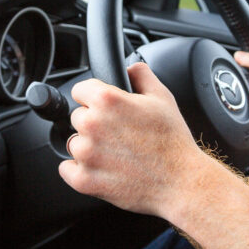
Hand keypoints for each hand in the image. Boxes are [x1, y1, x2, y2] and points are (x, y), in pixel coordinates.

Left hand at [58, 62, 221, 218]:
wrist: (181, 181)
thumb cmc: (173, 141)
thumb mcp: (162, 97)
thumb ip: (141, 74)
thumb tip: (130, 67)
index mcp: (106, 100)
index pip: (79, 90)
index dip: (93, 98)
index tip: (104, 109)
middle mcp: (91, 124)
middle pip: (77, 118)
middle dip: (94, 124)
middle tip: (118, 135)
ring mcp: (86, 154)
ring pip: (74, 144)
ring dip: (89, 148)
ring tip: (116, 154)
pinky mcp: (84, 180)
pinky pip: (66, 170)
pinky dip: (80, 171)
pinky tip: (103, 169)